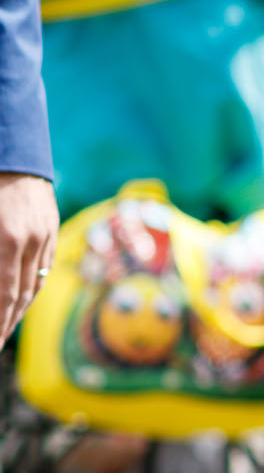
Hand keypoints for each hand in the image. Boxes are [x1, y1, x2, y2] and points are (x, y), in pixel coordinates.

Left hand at [0, 172, 58, 340]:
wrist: (9, 142)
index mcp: (5, 237)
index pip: (2, 294)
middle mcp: (28, 240)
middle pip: (19, 294)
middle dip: (4, 324)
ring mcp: (43, 234)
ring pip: (34, 283)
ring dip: (18, 311)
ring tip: (4, 330)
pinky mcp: (50, 227)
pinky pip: (42, 267)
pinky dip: (31, 288)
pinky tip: (20, 302)